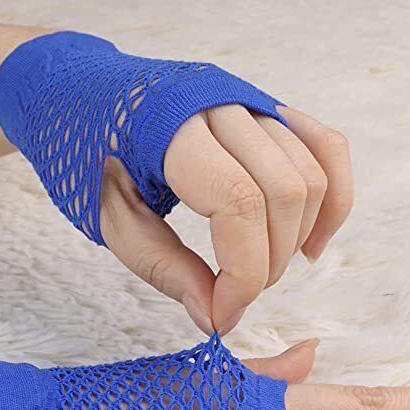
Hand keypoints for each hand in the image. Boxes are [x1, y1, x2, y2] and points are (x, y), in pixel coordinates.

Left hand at [100, 105, 352, 334]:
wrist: (77, 92)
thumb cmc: (82, 151)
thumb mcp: (109, 219)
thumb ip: (164, 268)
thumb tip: (216, 316)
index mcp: (172, 126)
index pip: (240, 203)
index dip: (243, 273)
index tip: (224, 313)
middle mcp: (222, 103)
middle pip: (286, 192)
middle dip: (269, 263)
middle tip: (233, 296)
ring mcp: (250, 99)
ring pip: (312, 173)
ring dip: (299, 237)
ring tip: (264, 272)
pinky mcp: (266, 109)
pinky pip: (325, 148)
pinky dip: (332, 198)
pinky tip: (310, 241)